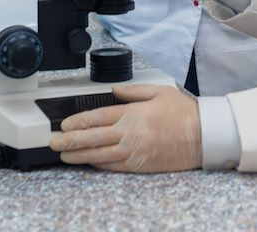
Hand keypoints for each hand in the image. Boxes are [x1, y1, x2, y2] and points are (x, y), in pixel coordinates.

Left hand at [50, 84, 200, 171]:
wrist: (202, 135)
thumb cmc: (182, 113)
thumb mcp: (158, 91)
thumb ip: (132, 91)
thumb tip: (113, 90)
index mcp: (131, 114)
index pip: (96, 117)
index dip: (77, 122)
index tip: (64, 124)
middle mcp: (128, 134)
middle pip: (91, 138)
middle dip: (69, 140)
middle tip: (54, 142)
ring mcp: (133, 152)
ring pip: (98, 155)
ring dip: (78, 155)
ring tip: (64, 155)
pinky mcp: (139, 165)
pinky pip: (113, 166)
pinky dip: (98, 164)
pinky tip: (88, 162)